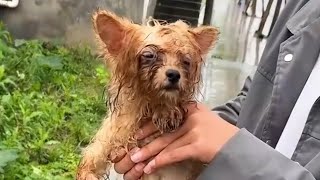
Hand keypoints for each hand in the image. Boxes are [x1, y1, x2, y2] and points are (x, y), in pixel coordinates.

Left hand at [112, 103, 238, 179]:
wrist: (239, 145)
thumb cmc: (220, 135)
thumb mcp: (203, 120)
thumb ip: (186, 120)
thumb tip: (166, 131)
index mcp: (192, 108)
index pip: (166, 117)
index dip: (149, 126)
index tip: (137, 134)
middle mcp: (192, 116)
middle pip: (164, 132)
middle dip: (146, 143)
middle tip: (132, 152)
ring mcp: (195, 130)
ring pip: (167, 144)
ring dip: (150, 155)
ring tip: (137, 162)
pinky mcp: (198, 144)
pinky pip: (175, 154)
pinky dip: (161, 161)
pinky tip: (151, 166)